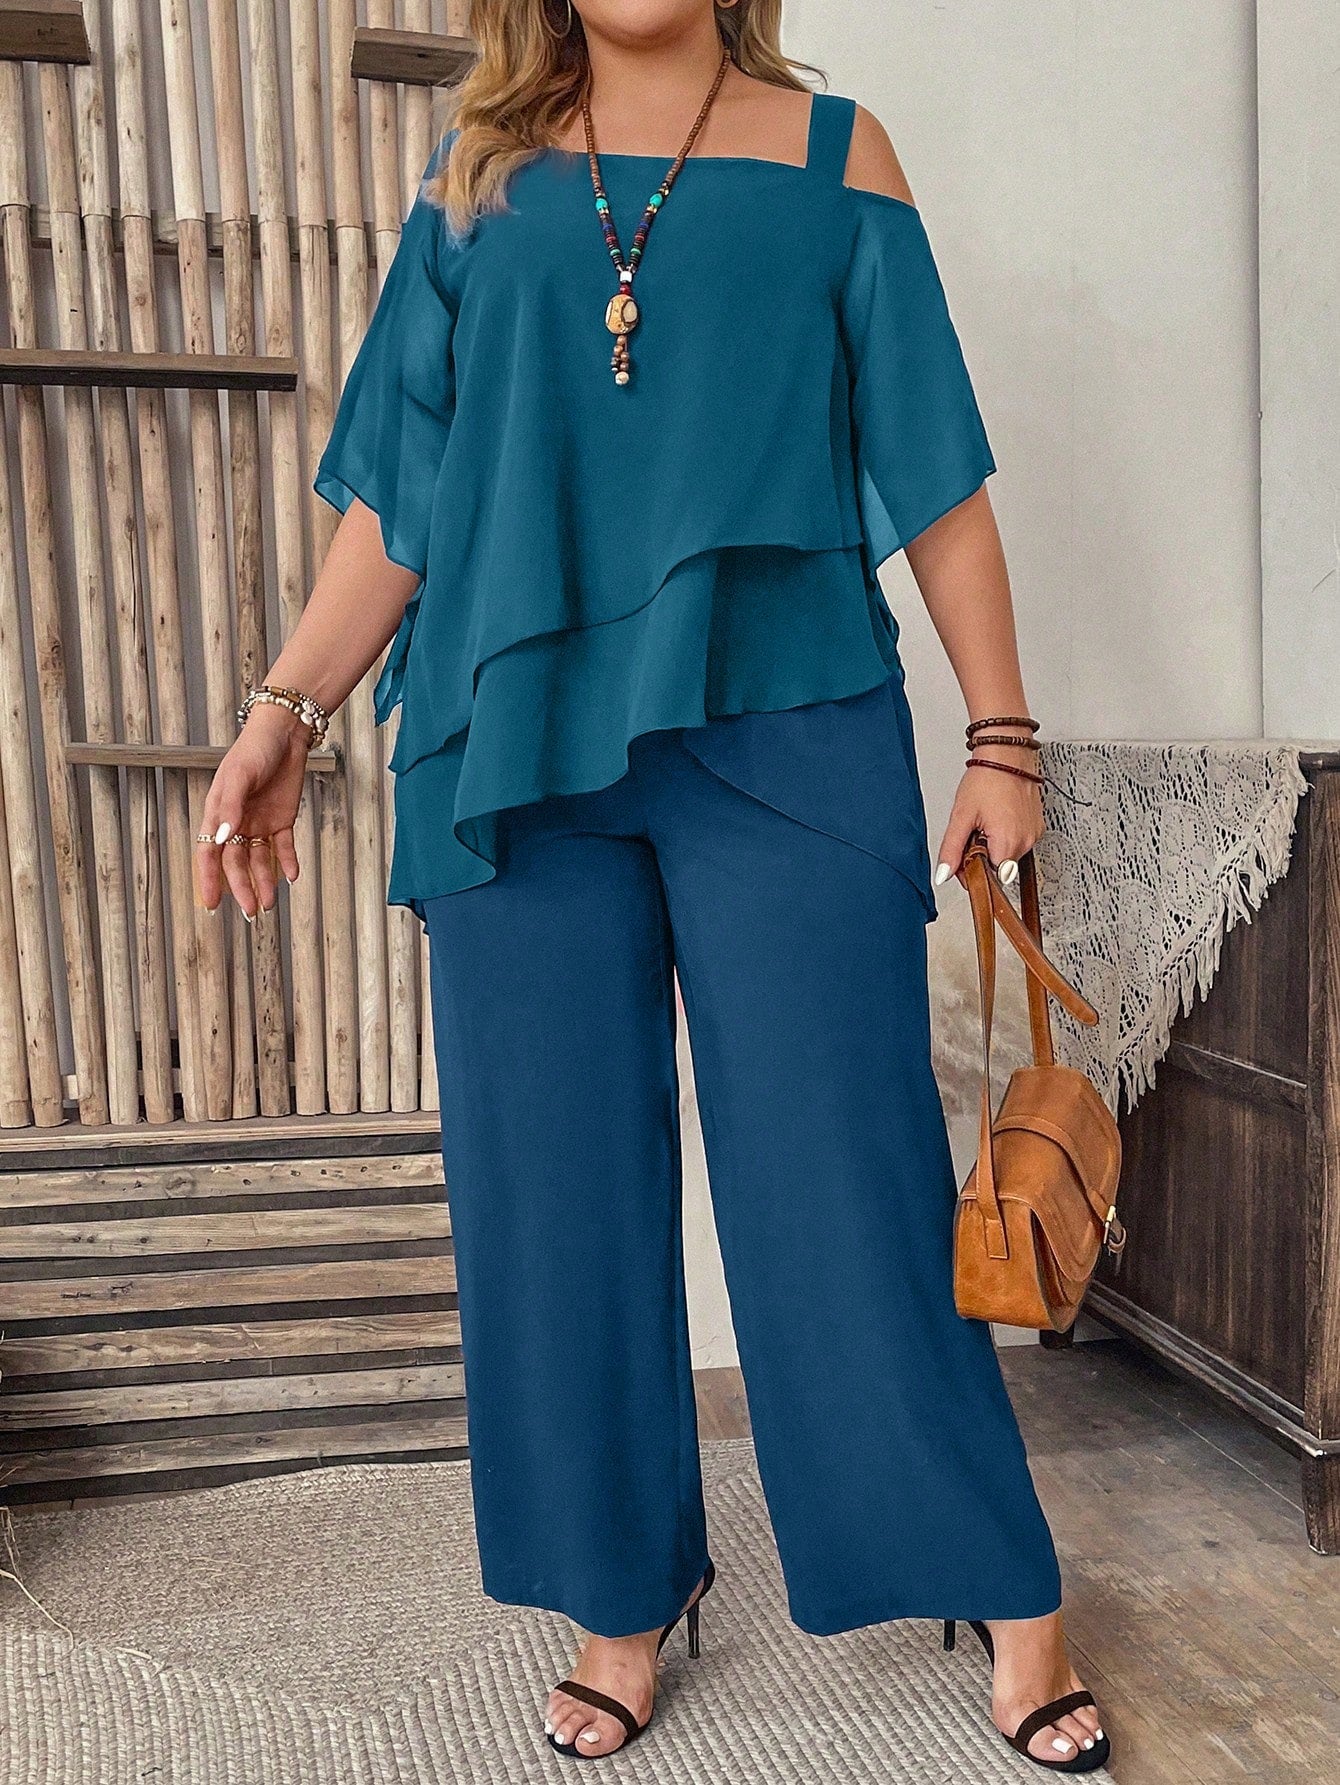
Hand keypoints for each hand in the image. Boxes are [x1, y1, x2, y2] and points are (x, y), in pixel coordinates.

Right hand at [195, 706, 308, 917]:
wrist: (285, 734)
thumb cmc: (254, 750)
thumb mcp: (240, 776)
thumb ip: (231, 807)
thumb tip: (223, 838)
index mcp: (219, 813)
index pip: (210, 853)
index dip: (208, 879)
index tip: (211, 904)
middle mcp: (237, 823)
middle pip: (237, 863)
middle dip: (242, 887)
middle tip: (251, 911)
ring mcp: (259, 823)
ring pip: (260, 860)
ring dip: (264, 882)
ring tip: (270, 904)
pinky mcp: (282, 820)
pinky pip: (284, 847)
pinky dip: (288, 861)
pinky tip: (293, 876)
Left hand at [934, 744, 1043, 888]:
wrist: (1006, 754)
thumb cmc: (987, 777)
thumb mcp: (961, 816)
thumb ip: (951, 849)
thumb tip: (943, 874)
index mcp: (1008, 842)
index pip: (990, 877)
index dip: (973, 869)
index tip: (964, 853)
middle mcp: (1026, 841)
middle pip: (999, 866)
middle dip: (982, 854)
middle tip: (974, 830)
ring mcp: (1034, 834)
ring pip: (1008, 854)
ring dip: (994, 844)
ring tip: (987, 820)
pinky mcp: (1037, 826)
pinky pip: (1018, 841)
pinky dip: (1005, 835)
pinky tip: (998, 816)